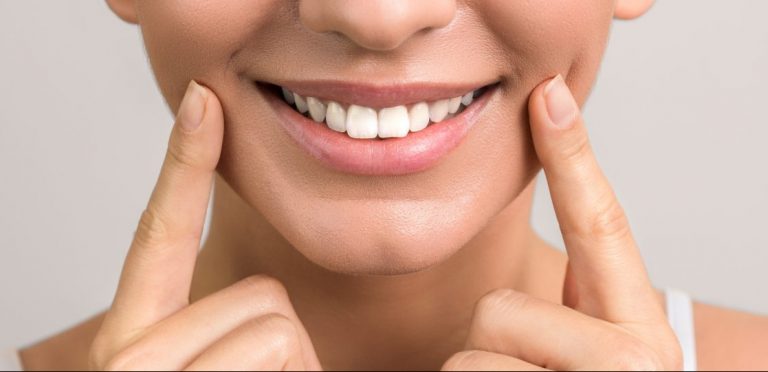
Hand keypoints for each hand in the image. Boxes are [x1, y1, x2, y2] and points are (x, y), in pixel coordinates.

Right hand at [89, 81, 321, 370]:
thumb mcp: (226, 366)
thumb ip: (227, 322)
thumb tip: (266, 298)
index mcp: (136, 336)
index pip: (162, 235)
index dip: (184, 165)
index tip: (201, 101)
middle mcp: (129, 353)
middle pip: (260, 290)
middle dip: (280, 339)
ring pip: (277, 321)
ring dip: (291, 365)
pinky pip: (286, 348)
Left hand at [442, 75, 682, 370]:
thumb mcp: (593, 356)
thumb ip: (580, 310)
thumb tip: (552, 268)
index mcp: (640, 331)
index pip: (600, 227)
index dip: (571, 159)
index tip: (550, 97)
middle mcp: (632, 359)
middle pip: (500, 308)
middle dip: (493, 343)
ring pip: (473, 352)